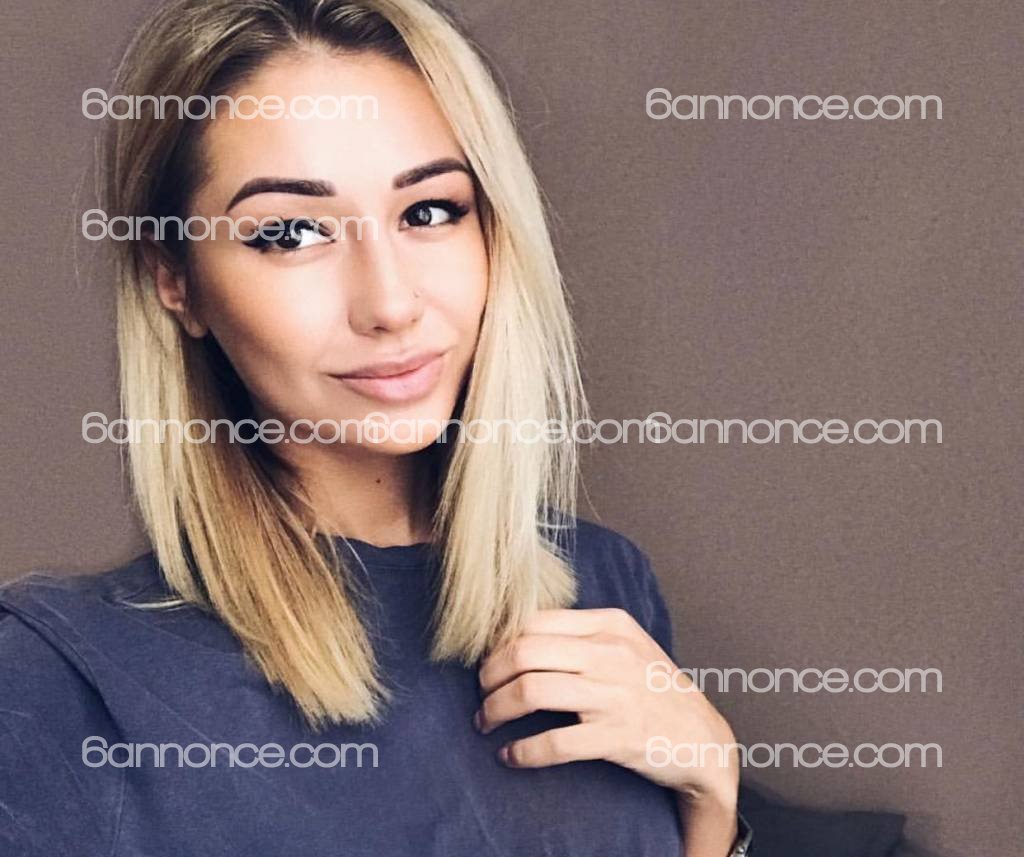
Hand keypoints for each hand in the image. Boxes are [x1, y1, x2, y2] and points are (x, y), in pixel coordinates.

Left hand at [475, 607, 739, 809]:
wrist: (702, 737)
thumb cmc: (653, 689)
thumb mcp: (625, 645)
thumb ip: (580, 635)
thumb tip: (516, 636)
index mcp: (609, 624)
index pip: (533, 621)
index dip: (499, 644)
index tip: (487, 663)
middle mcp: (610, 653)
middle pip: (524, 652)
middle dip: (489, 676)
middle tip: (482, 694)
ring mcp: (614, 695)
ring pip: (531, 692)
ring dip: (496, 710)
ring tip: (486, 722)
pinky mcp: (616, 737)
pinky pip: (553, 742)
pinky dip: (522, 751)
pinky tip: (510, 755)